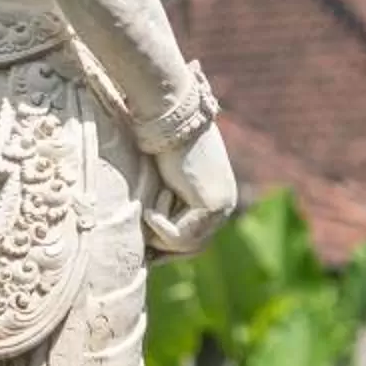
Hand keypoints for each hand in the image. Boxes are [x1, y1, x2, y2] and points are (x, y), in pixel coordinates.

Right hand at [144, 124, 236, 254]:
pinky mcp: (212, 208)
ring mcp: (221, 210)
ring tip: (152, 198)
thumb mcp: (161, 183)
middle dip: (161, 243)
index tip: (143, 241)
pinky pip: (178, 236)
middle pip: (191, 248)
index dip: (165, 244)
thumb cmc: (159, 143)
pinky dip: (159, 219)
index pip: (193, 241)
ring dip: (158, 225)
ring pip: (183, 245)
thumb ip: (164, 208)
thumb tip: (143, 246)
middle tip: (142, 223)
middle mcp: (223, 209)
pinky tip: (160, 192)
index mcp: (215, 202)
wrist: (170, 117)